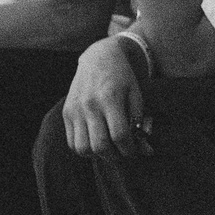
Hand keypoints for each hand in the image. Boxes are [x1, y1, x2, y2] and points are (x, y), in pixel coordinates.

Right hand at [63, 38, 150, 158]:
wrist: (99, 58)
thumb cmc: (123, 79)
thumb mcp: (137, 96)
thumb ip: (140, 124)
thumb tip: (146, 152)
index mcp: (110, 98)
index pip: (120, 136)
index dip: (130, 150)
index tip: (134, 150)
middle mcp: (90, 105)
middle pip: (100, 146)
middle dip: (114, 157)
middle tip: (122, 153)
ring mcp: (75, 110)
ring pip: (82, 149)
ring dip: (98, 155)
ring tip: (108, 148)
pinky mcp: (67, 113)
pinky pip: (72, 142)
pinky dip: (84, 149)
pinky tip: (96, 141)